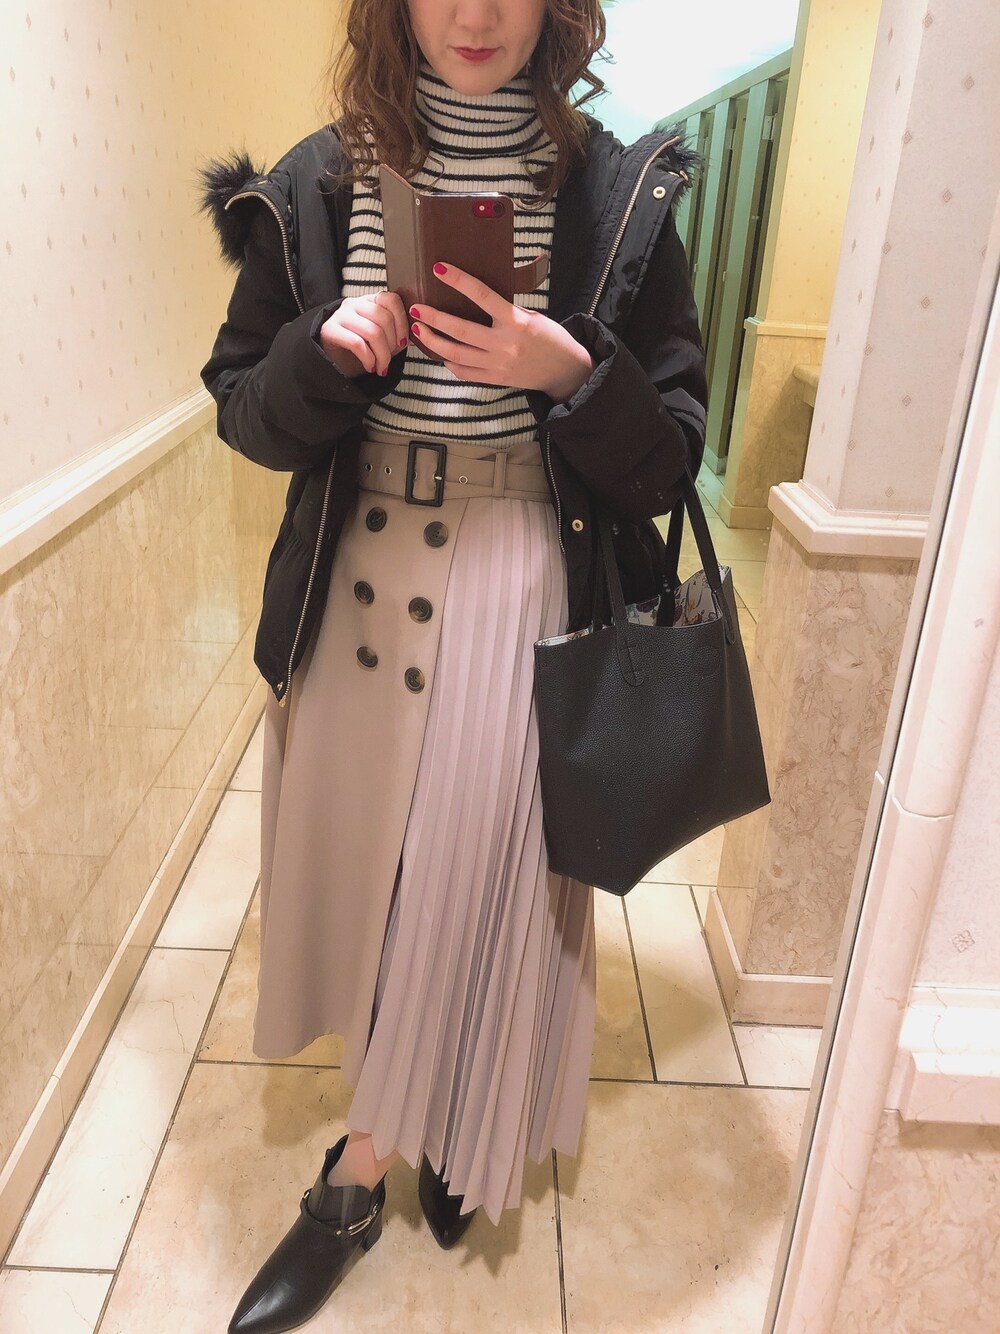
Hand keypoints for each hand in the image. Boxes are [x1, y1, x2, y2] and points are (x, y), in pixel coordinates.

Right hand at [318, 291, 409, 377]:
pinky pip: (357, 343)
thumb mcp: (381, 338)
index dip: (402, 322)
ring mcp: (341, 315)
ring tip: (381, 367)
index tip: (403, 343)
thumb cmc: (360, 348)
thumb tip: (414, 335)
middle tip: (389, 360)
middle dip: (392, 345)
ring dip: (382, 355)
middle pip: (384, 319)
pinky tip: (370, 366)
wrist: (331, 357)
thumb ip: (396, 333)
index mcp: (370, 301)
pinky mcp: (330, 330)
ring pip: (373, 332)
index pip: (391, 299)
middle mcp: (355, 304)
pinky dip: (369, 359)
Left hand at [410, 263, 593, 401]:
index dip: (459, 281)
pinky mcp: (495, 380)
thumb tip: (477, 300)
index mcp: (516, 322)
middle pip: (460, 330)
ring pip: (456, 354)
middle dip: (433, 318)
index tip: (439, 269)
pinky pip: (465, 372)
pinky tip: (439, 353)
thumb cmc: (550, 338)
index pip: (482, 296)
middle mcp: (505, 344)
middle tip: (415, 308)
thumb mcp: (532, 318)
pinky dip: (449, 362)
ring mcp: (498, 365)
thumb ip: (505, 312)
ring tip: (418, 330)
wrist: (565, 370)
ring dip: (433, 341)